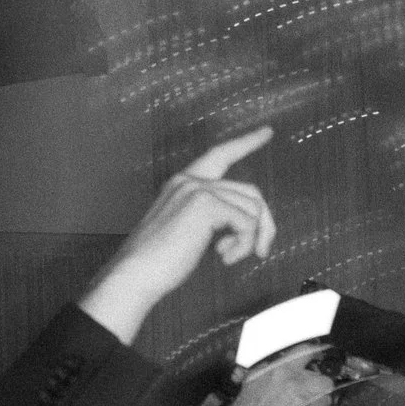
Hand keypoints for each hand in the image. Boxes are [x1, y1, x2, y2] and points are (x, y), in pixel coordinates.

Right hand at [79, 130, 276, 345]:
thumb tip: (252, 222)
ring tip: (228, 257)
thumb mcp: (192, 231)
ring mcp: (196, 189)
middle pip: (251, 192)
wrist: (136, 273)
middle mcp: (190, 180)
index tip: (268, 132)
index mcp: (184, 183)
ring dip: (249, 240)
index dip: (246, 143)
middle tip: (260, 252)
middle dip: (264, 224)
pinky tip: (223, 257)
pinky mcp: (204, 204)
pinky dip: (243, 245)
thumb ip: (217, 217)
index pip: (220, 154)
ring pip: (253, 209)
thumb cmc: (161, 261)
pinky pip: (247, 223)